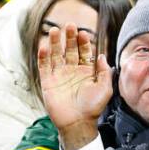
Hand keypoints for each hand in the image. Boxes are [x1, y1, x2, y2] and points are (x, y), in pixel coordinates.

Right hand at [38, 24, 111, 149]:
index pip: (84, 52)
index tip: (84, 33)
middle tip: (70, 25)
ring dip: (54, 43)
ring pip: (56, 55)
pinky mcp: (48, 82)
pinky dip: (43, 57)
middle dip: (69, 38)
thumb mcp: (105, 89)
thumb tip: (102, 55)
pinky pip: (44, 67)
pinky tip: (44, 46)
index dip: (84, 42)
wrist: (78, 123)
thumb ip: (104, 72)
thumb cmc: (93, 108)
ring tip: (54, 31)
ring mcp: (59, 76)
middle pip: (69, 50)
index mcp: (86, 71)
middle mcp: (72, 71)